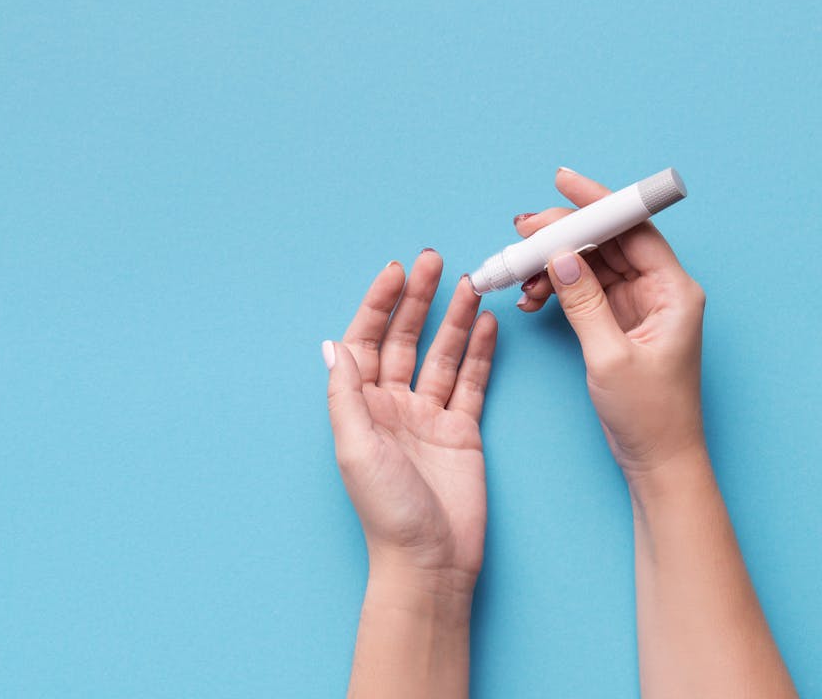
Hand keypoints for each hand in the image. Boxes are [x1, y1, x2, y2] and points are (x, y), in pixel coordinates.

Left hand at [323, 249, 496, 595]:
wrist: (430, 561)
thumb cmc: (387, 511)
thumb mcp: (356, 448)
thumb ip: (346, 394)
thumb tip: (334, 345)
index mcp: (361, 407)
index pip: (366, 341)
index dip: (378, 304)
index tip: (396, 271)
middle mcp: (393, 405)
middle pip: (404, 339)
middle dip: (417, 300)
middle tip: (434, 260)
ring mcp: (428, 417)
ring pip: (442, 355)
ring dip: (454, 319)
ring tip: (470, 284)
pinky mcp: (462, 431)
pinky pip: (471, 382)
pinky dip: (480, 353)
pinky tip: (487, 325)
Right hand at [514, 168, 706, 479]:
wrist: (657, 458)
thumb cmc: (650, 414)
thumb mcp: (610, 356)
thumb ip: (584, 303)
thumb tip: (560, 258)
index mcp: (674, 291)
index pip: (633, 229)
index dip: (597, 202)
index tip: (562, 183)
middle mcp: (660, 290)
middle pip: (607, 241)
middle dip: (562, 234)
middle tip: (522, 232)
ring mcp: (639, 305)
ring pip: (590, 264)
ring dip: (552, 264)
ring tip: (520, 276)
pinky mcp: (619, 321)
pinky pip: (583, 290)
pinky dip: (556, 289)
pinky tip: (532, 298)